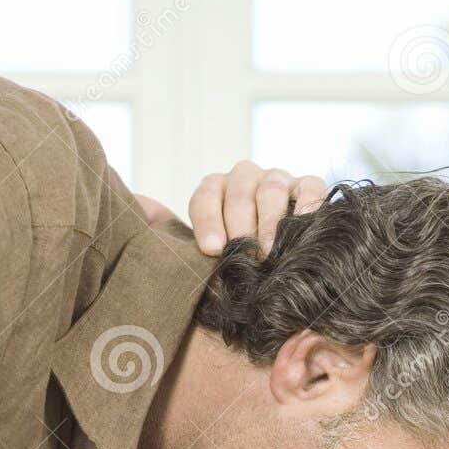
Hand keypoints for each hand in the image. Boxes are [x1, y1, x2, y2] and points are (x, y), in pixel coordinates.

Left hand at [136, 161, 326, 255]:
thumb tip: (139, 209)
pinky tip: (302, 227)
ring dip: (269, 220)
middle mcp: (245, 180)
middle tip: (245, 254)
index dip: (208, 220)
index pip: (206, 195)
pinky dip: (306, 205)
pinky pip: (310, 187)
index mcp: (215, 191)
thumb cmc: (235, 267)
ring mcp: (278, 181)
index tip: (212, 251)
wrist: (276, 268)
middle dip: (240, 222)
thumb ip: (174, 239)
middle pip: (239, 188)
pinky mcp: (307, 188)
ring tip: (268, 251)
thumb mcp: (202, 256)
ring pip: (272, 186)